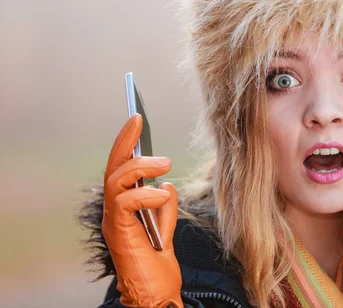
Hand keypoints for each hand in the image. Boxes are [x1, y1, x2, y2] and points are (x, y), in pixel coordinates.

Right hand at [102, 114, 182, 307]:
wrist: (155, 294)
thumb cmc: (157, 265)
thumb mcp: (164, 228)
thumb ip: (163, 207)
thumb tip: (165, 184)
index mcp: (124, 206)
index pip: (121, 168)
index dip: (126, 142)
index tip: (136, 117)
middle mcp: (114, 210)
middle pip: (113, 167)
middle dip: (124, 140)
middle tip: (139, 122)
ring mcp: (114, 221)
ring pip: (116, 180)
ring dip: (140, 166)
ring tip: (164, 163)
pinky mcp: (119, 232)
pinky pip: (126, 202)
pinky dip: (146, 194)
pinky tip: (163, 194)